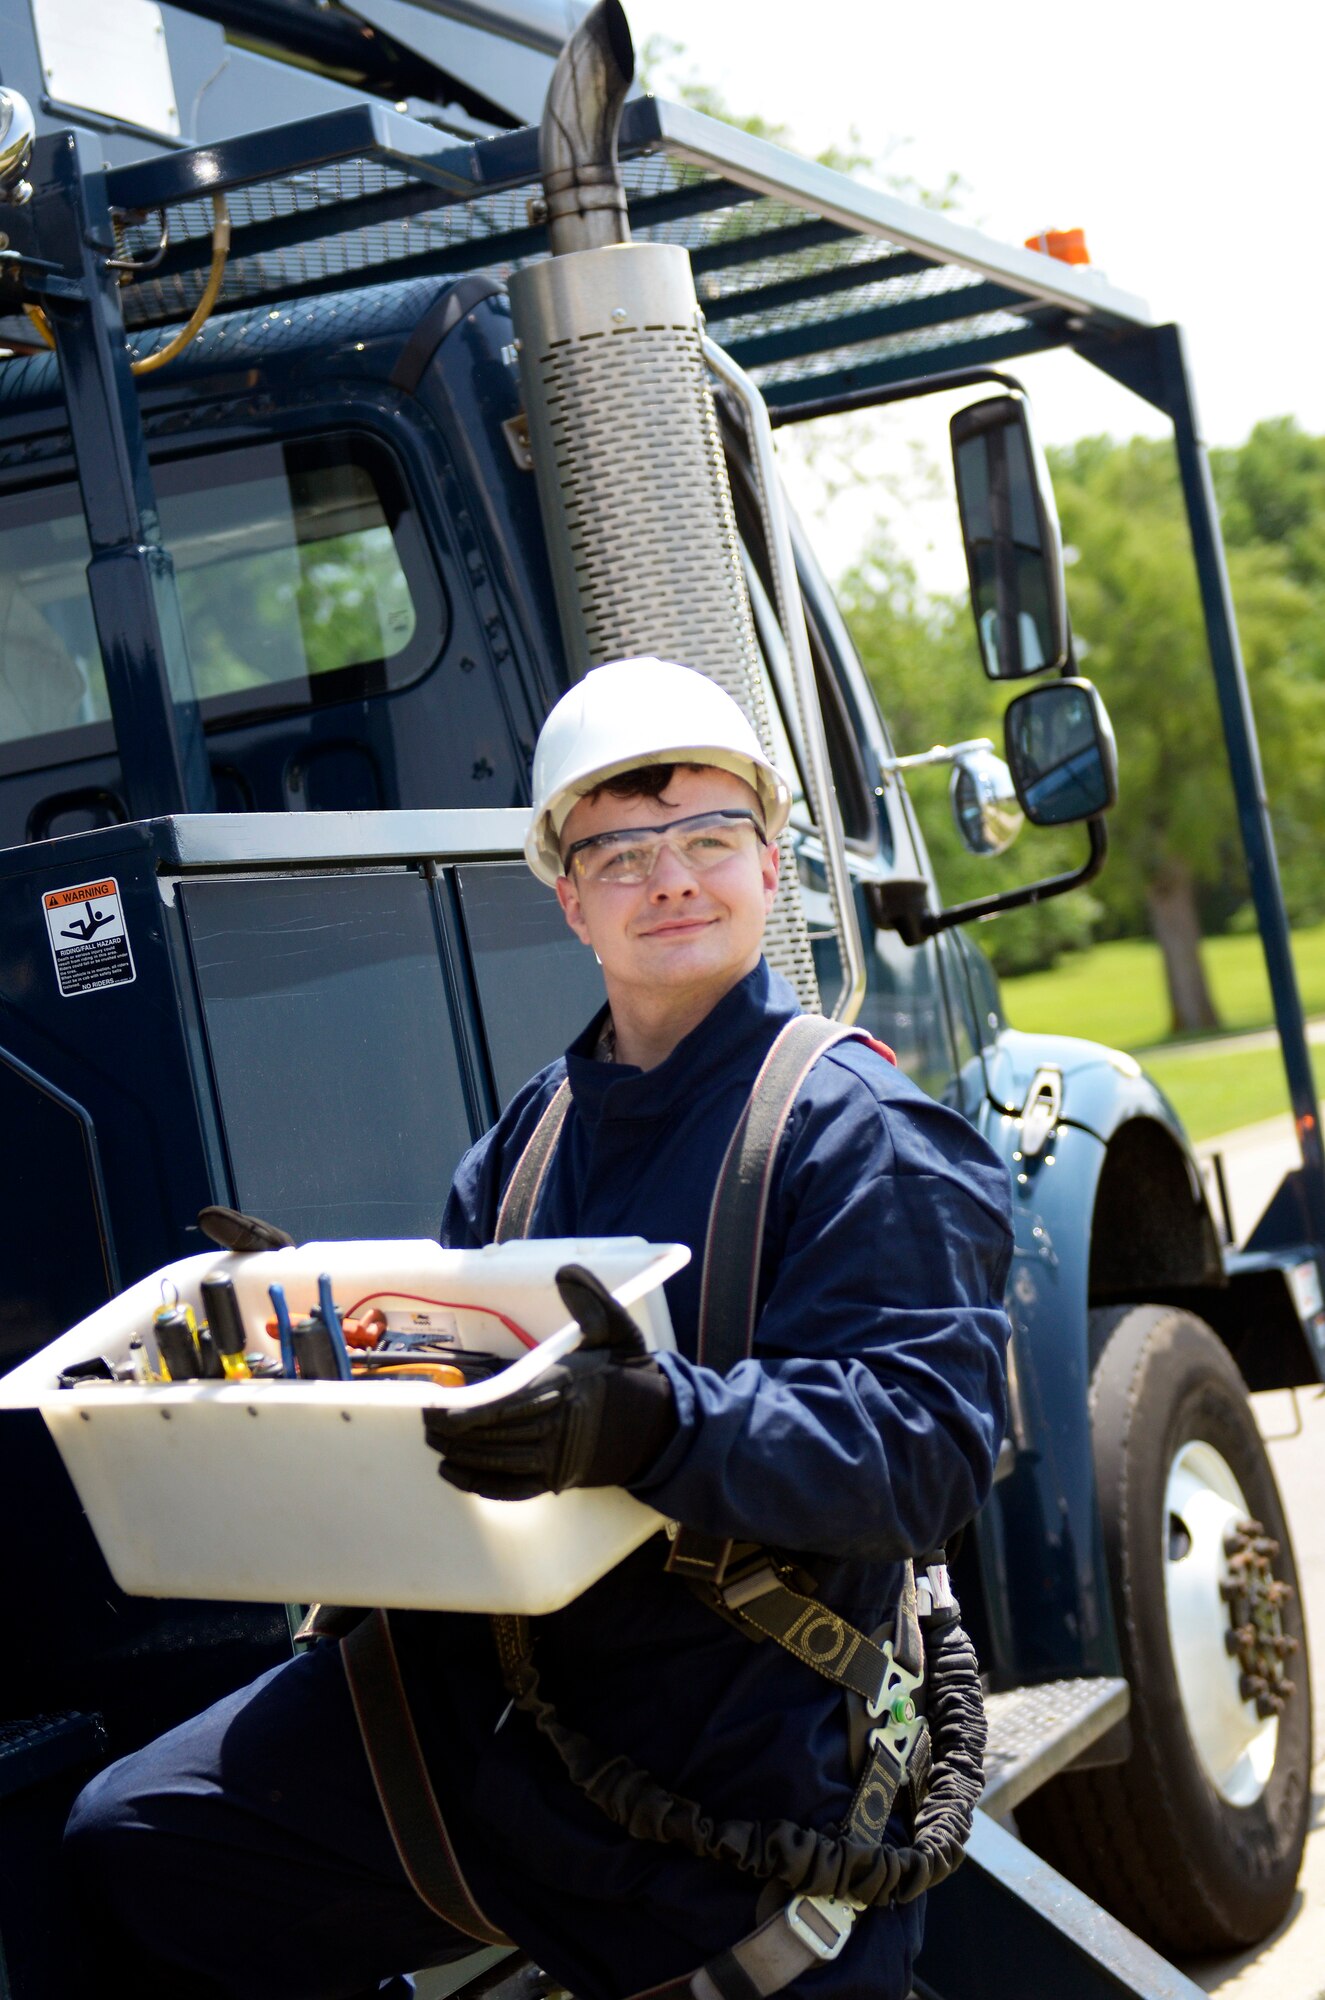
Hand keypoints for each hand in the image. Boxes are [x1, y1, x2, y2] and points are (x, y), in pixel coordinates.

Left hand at [422, 1264, 675, 1500]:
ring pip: (496, 1460)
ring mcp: (557, 1458)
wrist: (663, 1428)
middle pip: (490, 1434)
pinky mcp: (558, 1479)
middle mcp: (557, 1426)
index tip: (436, 1403)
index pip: (500, 1405)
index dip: (463, 1409)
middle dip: (451, 1430)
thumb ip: (591, 1300)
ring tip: (433, 1441)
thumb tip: (566, 1271)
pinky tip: (455, 1472)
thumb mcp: (617, 1330)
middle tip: (425, 1420)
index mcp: (564, 1387)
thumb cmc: (633, 1376)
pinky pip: (512, 1488)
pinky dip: (480, 1483)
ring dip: (459, 1453)